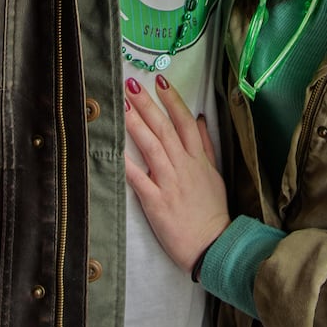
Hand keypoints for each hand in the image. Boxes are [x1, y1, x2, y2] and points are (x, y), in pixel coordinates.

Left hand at [123, 74, 230, 274]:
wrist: (213, 245)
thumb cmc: (212, 210)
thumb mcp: (213, 173)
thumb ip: (205, 144)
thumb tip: (199, 117)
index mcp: (198, 159)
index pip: (185, 122)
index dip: (172, 100)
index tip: (160, 81)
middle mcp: (184, 166)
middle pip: (164, 129)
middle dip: (147, 105)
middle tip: (131, 84)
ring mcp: (170, 183)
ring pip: (151, 147)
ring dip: (136, 124)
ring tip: (122, 105)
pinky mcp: (156, 203)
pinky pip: (138, 179)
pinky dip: (126, 163)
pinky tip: (113, 148)